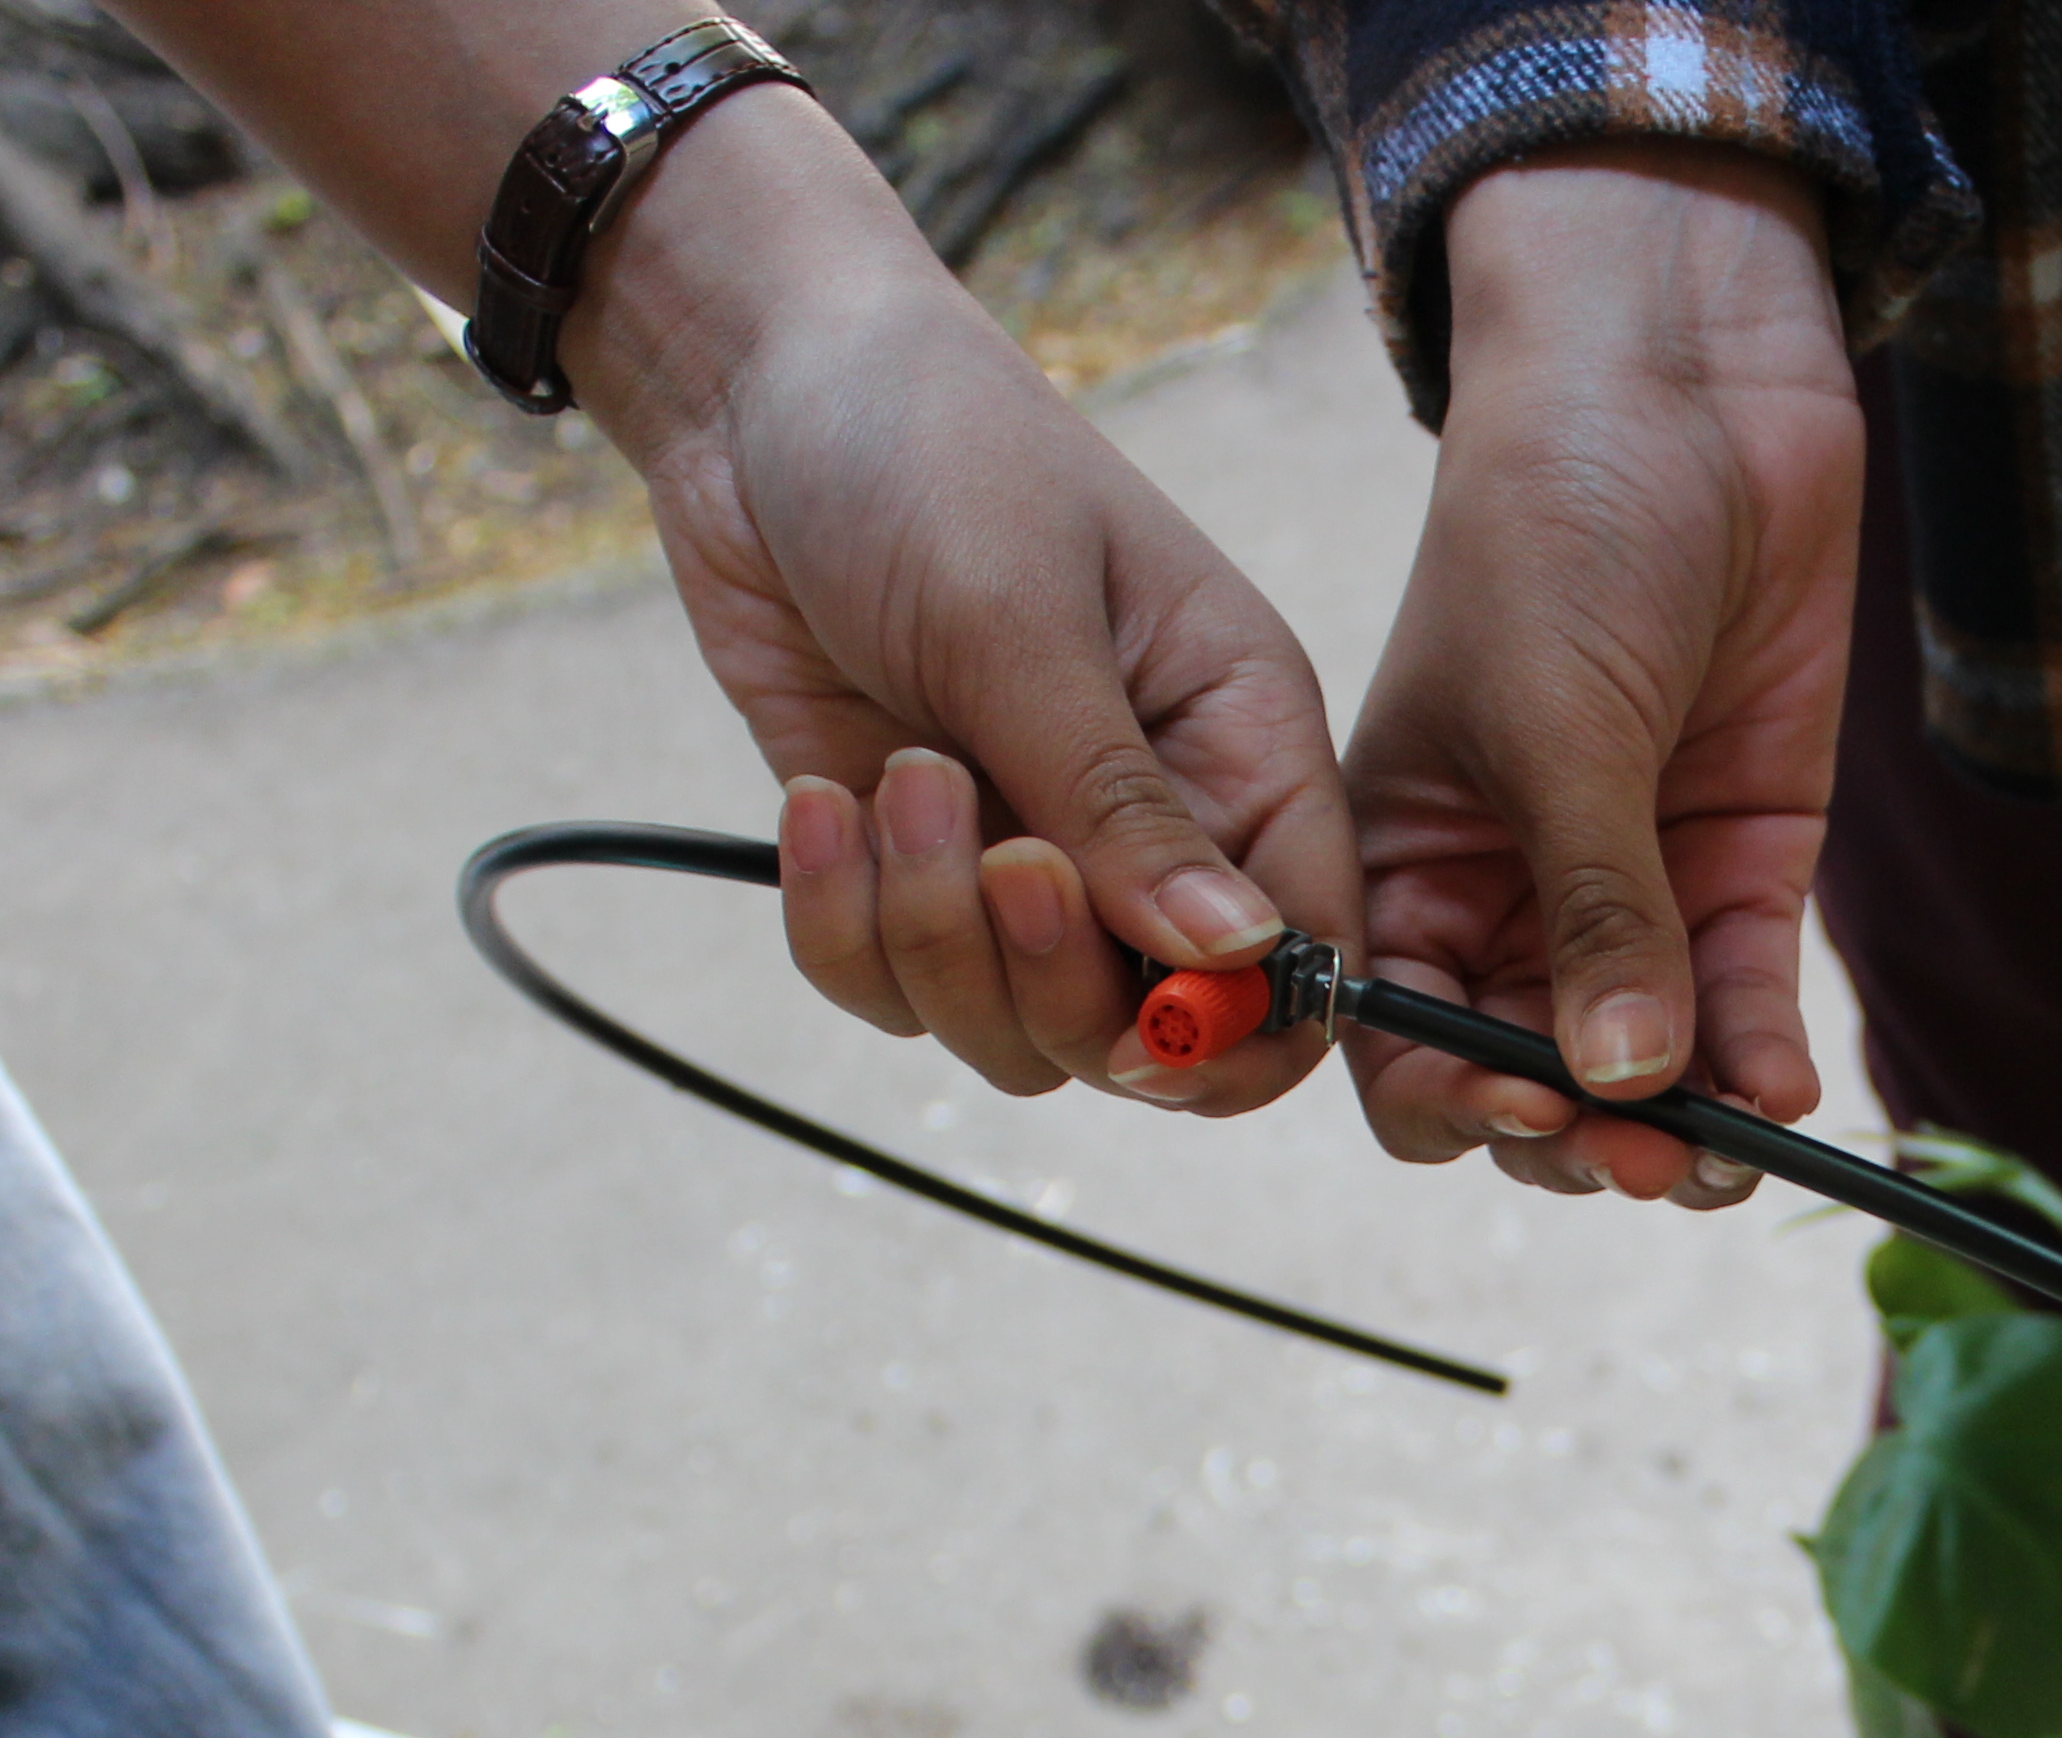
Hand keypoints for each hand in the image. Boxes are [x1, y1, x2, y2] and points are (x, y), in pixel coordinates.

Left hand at [568, 95, 1353, 1113]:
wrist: (755, 382)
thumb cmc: (928, 448)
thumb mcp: (1023, 619)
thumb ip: (1120, 805)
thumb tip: (1234, 958)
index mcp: (1244, 744)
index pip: (1307, 952)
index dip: (1239, 1024)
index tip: (1142, 1013)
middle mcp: (1156, 823)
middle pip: (1156, 1029)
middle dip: (1055, 981)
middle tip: (991, 855)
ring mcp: (1031, 856)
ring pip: (1019, 1031)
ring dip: (934, 942)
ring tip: (891, 779)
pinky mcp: (912, 867)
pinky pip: (894, 990)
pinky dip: (843, 929)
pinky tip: (818, 803)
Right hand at [1339, 145, 1858, 1203]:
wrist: (1690, 385)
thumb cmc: (1560, 523)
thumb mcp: (1556, 721)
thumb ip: (1592, 907)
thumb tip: (1621, 1085)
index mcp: (1397, 865)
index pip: (1393, 1040)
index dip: (1450, 1094)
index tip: (1527, 1104)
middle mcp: (1500, 901)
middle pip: (1522, 1083)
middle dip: (1579, 1138)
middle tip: (1645, 1155)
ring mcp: (1627, 893)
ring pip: (1639, 1073)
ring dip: (1677, 1132)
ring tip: (1721, 1160)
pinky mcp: (1739, 869)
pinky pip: (1742, 1008)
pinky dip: (1758, 1066)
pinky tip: (1782, 1102)